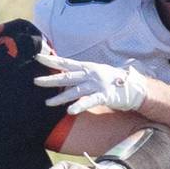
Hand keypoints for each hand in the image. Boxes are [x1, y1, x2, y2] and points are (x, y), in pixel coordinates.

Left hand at [34, 52, 149, 114]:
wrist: (133, 86)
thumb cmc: (111, 81)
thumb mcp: (94, 74)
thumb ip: (79, 76)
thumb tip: (62, 77)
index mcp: (86, 67)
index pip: (65, 62)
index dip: (51, 60)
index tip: (37, 57)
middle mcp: (90, 74)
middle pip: (67, 77)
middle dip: (50, 79)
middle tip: (35, 81)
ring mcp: (97, 84)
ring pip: (75, 91)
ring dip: (61, 98)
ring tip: (48, 103)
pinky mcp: (104, 95)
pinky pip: (89, 101)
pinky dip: (79, 106)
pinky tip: (70, 111)